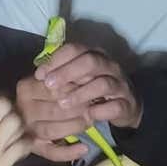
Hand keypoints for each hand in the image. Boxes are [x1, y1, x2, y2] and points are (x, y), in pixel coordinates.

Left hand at [17, 43, 141, 161]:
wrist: (124, 106)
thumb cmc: (93, 88)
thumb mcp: (78, 78)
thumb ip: (62, 73)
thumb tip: (40, 74)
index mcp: (94, 55)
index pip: (74, 49)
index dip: (56, 60)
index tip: (39, 75)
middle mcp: (109, 66)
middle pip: (90, 61)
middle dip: (67, 72)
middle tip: (49, 85)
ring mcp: (120, 84)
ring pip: (103, 83)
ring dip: (80, 93)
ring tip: (63, 103)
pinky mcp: (127, 104)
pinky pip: (115, 106)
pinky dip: (100, 111)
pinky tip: (88, 115)